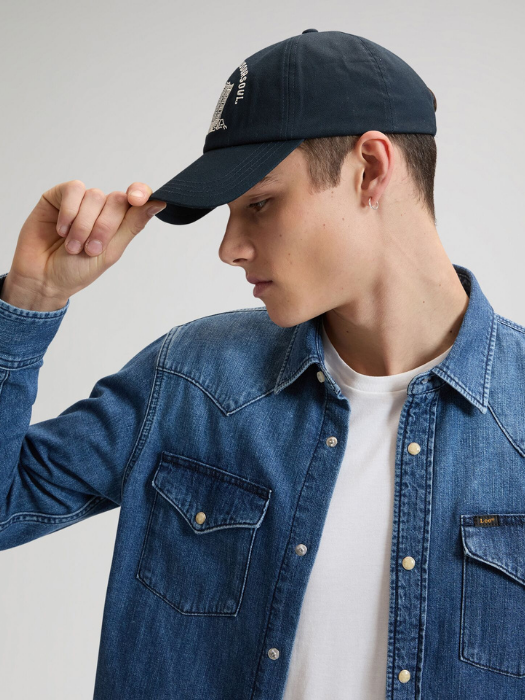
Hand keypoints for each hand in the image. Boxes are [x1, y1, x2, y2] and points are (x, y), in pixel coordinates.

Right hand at [3, 180, 165, 305]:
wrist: (43, 279)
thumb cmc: (77, 270)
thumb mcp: (111, 251)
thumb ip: (133, 225)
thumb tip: (159, 202)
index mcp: (118, 222)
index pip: (137, 198)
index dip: (141, 193)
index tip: (138, 199)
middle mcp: (101, 209)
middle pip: (117, 199)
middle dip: (104, 227)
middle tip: (89, 249)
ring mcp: (80, 201)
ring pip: (94, 195)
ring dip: (83, 225)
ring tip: (72, 246)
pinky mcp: (59, 196)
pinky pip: (73, 190)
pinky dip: (69, 212)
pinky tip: (61, 230)